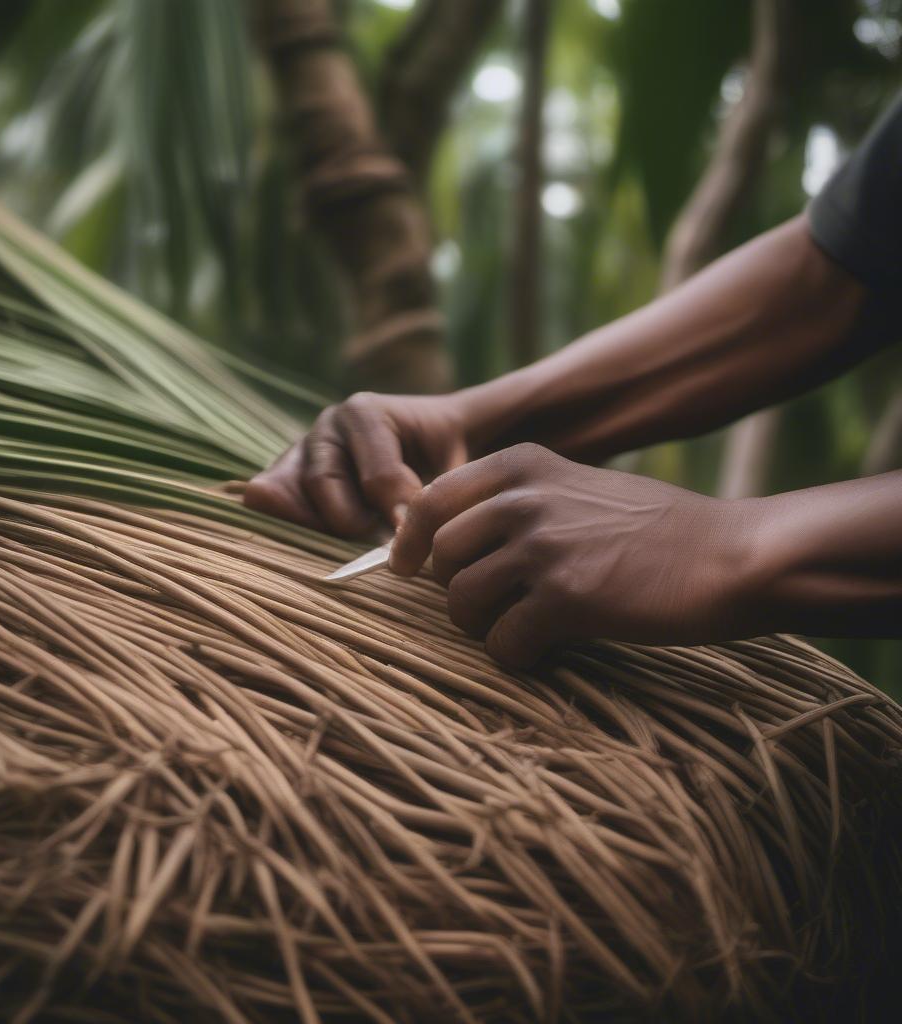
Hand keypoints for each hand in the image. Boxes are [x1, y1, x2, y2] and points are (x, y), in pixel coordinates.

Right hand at [244, 392, 470, 536]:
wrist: (427, 442)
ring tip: (357, 536)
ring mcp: (301, 450)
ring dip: (324, 524)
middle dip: (356, 521)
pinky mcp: (286, 474)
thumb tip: (423, 523)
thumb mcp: (457, 461)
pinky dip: (283, 516)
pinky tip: (303, 538)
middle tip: (381, 542)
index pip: (378, 475)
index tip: (416, 539)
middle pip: (325, 484)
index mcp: (365, 412)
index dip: (400, 513)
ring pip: (294, 494)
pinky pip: (269, 496)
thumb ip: (445, 489)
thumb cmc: (446, 453)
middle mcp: (326, 426)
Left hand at [390, 443, 756, 665]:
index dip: (410, 541)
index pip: (430, 501)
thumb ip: (515, 500)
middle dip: (455, 591)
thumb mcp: (577, 486)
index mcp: (522, 464)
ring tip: (521, 629)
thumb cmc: (655, 529)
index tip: (406, 567)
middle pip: (439, 557)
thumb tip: (448, 541)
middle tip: (491, 608)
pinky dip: (516, 656)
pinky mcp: (565, 599)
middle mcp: (523, 498)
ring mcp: (542, 547)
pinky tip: (544, 651)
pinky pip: (502, 642)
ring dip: (483, 626)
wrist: (729, 555)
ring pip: (461, 602)